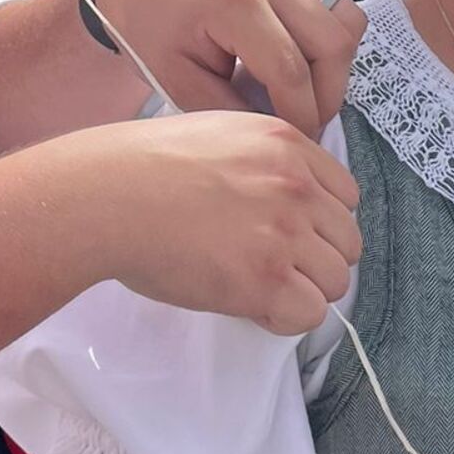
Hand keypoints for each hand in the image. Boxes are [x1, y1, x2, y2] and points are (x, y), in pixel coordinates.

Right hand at [67, 111, 361, 335]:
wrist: (106, 197)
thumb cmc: (140, 170)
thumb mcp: (218, 135)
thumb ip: (262, 163)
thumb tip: (282, 203)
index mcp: (287, 143)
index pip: (345, 196)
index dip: (318, 223)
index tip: (287, 235)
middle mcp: (295, 184)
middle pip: (346, 241)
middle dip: (314, 260)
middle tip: (270, 268)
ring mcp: (284, 231)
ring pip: (334, 280)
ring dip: (301, 291)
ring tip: (255, 286)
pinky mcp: (266, 278)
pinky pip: (309, 314)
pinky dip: (283, 318)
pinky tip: (249, 304)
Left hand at [95, 0, 364, 133]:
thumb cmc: (150, 29)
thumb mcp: (177, 80)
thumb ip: (230, 111)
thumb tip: (280, 135)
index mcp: (234, 4)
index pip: (290, 71)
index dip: (301, 116)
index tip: (296, 143)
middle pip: (332, 46)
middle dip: (326, 97)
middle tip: (304, 124)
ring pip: (347, 25)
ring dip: (335, 68)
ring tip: (306, 94)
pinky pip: (339, 8)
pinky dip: (333, 42)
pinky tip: (303, 62)